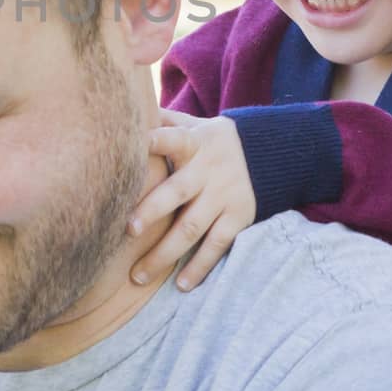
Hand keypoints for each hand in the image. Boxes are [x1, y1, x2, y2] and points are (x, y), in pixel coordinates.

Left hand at [129, 108, 256, 290]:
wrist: (269, 152)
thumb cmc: (210, 141)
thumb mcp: (193, 125)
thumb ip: (161, 120)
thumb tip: (122, 105)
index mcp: (192, 143)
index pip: (170, 138)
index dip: (153, 140)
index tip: (131, 147)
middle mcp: (207, 170)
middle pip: (177, 191)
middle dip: (152, 210)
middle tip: (127, 230)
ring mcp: (224, 196)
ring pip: (192, 227)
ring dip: (165, 253)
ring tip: (138, 276)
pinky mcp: (238, 217)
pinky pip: (218, 245)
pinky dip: (200, 267)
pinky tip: (182, 285)